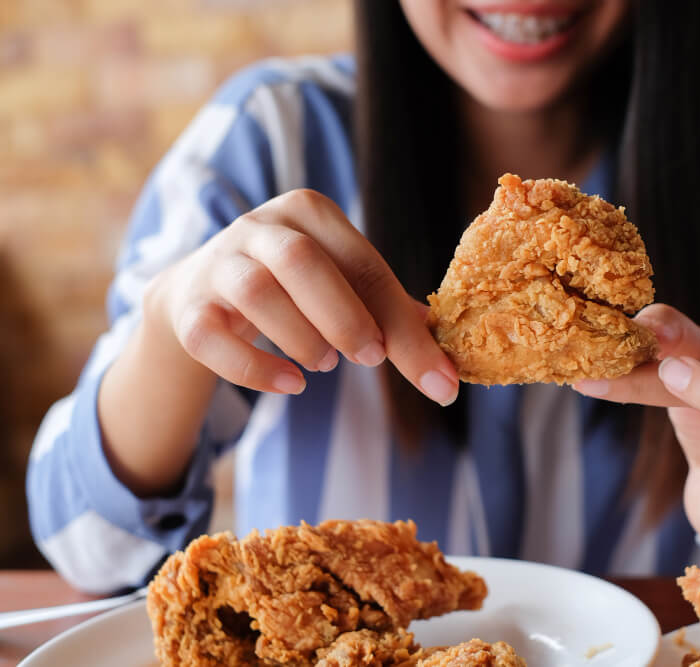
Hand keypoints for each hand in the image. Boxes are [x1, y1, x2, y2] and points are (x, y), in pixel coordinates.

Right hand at [145, 189, 458, 405]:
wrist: (200, 293)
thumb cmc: (294, 289)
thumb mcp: (343, 286)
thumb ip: (391, 315)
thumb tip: (449, 368)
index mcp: (311, 212)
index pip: (363, 263)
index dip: (399, 320)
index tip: (434, 374)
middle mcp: (259, 225)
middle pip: (301, 260)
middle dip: (344, 317)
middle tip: (369, 358)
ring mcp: (218, 262)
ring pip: (255, 291)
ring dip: (300, 337)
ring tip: (324, 364)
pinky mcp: (188, 306)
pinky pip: (212, 336)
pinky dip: (254, 368)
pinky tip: (292, 385)